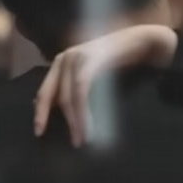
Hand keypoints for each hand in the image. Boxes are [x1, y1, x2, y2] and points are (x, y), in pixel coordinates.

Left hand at [34, 25, 177, 146]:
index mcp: (62, 61)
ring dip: (74, 121)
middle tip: (67, 141)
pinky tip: (87, 126)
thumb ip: (77, 87)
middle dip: (52, 119)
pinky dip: (83, 111)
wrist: (143, 41)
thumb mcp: (93, 74)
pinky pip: (81, 91)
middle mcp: (65, 57)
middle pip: (50, 94)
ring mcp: (76, 57)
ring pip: (67, 96)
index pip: (44, 90)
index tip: (39, 132)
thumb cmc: (120, 59)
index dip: (40, 112)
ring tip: (80, 140)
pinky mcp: (91, 60)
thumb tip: (62, 109)